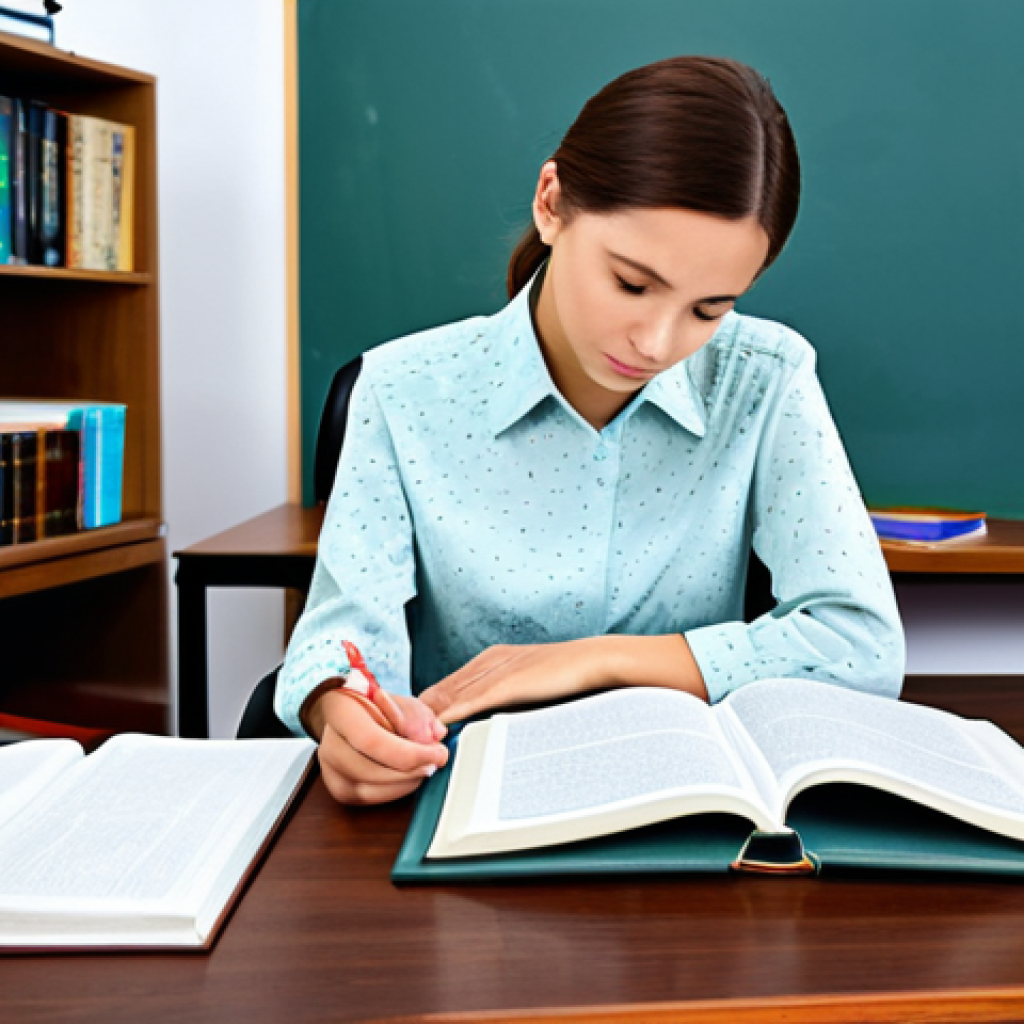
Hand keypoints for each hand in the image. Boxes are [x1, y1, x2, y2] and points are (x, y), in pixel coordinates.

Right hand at [315, 689, 448, 805]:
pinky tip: (409, 777)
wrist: (351, 715)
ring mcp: (329, 769)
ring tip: (425, 768)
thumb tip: (435, 736)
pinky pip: (368, 799)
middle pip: (371, 770)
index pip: (372, 741)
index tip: (437, 753)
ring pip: (370, 790)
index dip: (408, 753)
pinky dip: (395, 791)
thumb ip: (418, 716)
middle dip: (411, 771)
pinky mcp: (338, 788)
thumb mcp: (400, 701)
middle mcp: (329, 743)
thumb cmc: (376, 706)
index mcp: (341, 712)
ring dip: (406, 783)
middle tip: (436, 761)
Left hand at [419, 639, 609, 725]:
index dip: (424, 712)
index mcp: (490, 659)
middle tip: (402, 744)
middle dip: (417, 718)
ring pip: (447, 697)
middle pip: (437, 692)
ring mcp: (494, 672)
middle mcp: (485, 662)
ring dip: (427, 722)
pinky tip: (436, 732)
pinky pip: (467, 701)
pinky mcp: (504, 683)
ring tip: (411, 745)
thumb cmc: (568, 676)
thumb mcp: (526, 685)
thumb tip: (480, 721)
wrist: (594, 661)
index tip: (412, 735)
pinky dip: (448, 717)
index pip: (443, 688)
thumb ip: (502, 698)